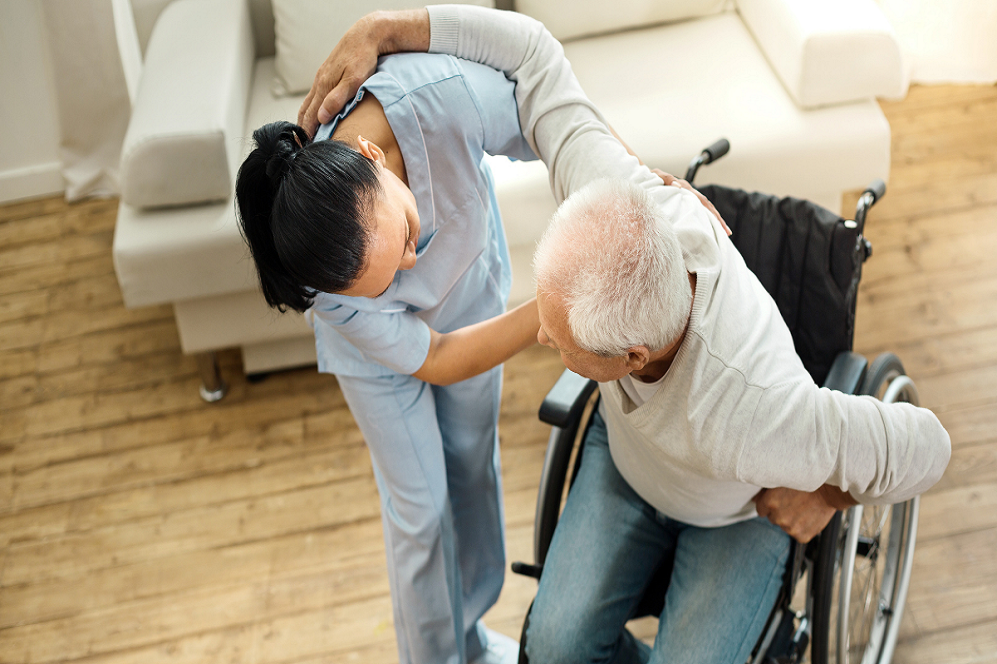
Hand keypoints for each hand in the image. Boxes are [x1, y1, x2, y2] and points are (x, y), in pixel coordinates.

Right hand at [297, 14, 381, 137]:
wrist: (366, 35)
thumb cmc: (363, 58)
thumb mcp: (354, 80)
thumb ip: (337, 99)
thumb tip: (321, 118)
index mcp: (324, 86)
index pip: (310, 116)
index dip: (307, 133)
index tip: (304, 148)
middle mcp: (320, 82)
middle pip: (305, 110)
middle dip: (302, 129)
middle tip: (300, 146)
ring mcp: (322, 78)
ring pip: (309, 103)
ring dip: (305, 119)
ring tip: (305, 135)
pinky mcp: (327, 75)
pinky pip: (315, 96)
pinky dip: (312, 109)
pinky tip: (316, 115)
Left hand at [651, 169, 730, 236]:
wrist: (645, 177)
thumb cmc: (650, 178)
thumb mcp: (657, 176)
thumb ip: (666, 179)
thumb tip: (678, 186)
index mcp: (684, 187)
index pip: (703, 201)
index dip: (712, 213)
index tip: (720, 224)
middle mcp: (688, 192)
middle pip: (707, 206)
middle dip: (717, 219)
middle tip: (727, 232)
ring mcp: (686, 198)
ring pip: (703, 209)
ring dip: (712, 220)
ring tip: (722, 233)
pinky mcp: (681, 203)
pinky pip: (695, 211)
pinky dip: (702, 219)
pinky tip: (707, 229)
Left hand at [753, 485, 854, 542]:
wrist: (829, 490)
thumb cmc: (806, 482)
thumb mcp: (781, 481)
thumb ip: (764, 492)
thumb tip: (754, 499)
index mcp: (769, 503)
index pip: (760, 510)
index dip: (770, 505)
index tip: (779, 501)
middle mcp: (778, 517)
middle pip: (773, 518)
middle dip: (780, 512)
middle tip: (794, 502)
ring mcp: (790, 528)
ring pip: (785, 526)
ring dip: (791, 520)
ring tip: (803, 508)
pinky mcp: (802, 536)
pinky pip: (797, 534)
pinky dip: (802, 528)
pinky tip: (808, 516)